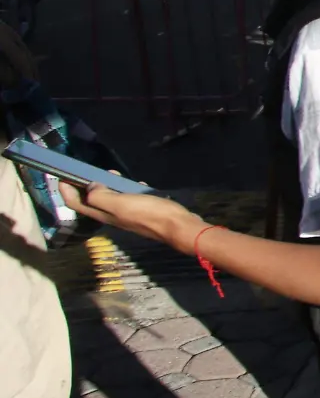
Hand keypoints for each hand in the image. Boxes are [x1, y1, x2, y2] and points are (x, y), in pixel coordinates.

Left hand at [60, 181, 198, 247]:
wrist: (178, 226)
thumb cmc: (149, 213)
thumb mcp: (121, 203)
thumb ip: (101, 196)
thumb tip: (91, 187)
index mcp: (103, 214)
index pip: (75, 203)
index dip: (66, 190)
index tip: (63, 174)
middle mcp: (111, 216)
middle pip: (90, 201)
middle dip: (86, 185)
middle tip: (92, 171)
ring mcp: (126, 215)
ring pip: (108, 199)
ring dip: (107, 186)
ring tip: (115, 174)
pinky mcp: (140, 212)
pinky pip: (125, 199)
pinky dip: (125, 189)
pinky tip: (136, 184)